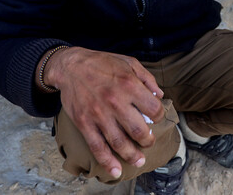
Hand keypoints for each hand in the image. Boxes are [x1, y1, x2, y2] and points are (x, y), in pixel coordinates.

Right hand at [43, 47, 164, 178]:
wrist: (71, 66)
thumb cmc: (102, 63)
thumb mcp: (129, 62)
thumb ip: (147, 78)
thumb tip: (160, 94)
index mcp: (129, 85)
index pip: (154, 109)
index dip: (160, 115)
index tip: (157, 117)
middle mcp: (115, 101)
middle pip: (139, 130)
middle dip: (148, 140)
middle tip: (148, 141)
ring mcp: (99, 114)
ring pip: (120, 143)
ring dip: (132, 155)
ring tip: (139, 160)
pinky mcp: (84, 123)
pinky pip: (97, 147)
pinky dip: (107, 162)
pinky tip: (116, 170)